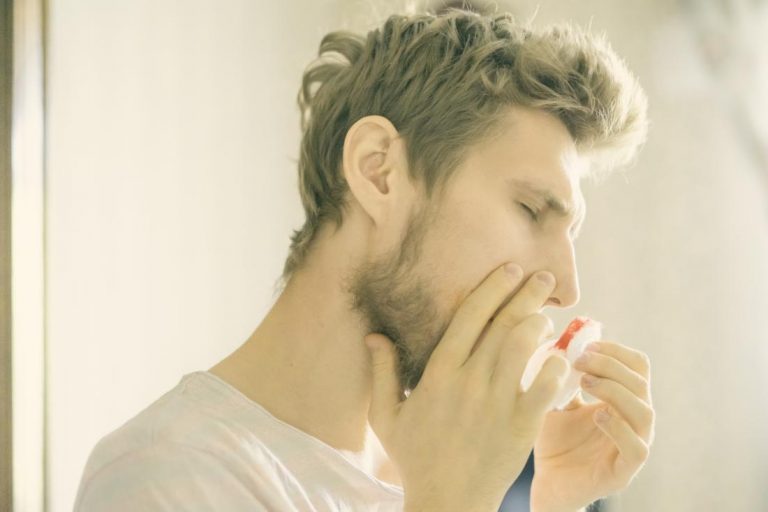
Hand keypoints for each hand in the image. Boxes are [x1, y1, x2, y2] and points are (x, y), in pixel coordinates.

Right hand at [365, 263, 569, 511]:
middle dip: (527, 294)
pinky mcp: (522, 425)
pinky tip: (558, 357)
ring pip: (526, 346)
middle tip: (543, 277)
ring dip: (540, 324)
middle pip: (504, 324)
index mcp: (439, 373)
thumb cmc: (414, 458)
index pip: (470, 316)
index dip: (493, 288)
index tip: (510, 269)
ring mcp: (498, 402)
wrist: (447, 502)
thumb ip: (382, 373)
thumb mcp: (386, 416)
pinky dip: (555, 365)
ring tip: (547, 317)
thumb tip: (374, 335)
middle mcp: (470, 381)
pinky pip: (546, 385)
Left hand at [530, 340, 654, 511]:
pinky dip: (619, 428)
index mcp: (623, 399)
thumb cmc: (554, 439)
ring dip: (614, 390)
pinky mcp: (623, 472)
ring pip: (644, 412)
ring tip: (585, 382)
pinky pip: (636, 448)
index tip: (586, 344)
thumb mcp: (555, 398)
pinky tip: (596, 415)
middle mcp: (634, 420)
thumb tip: (560, 341)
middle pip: (641, 382)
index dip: (615, 350)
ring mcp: (633, 445)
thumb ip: (561, 374)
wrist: (546, 482)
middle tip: (579, 360)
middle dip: (610, 365)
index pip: (637, 366)